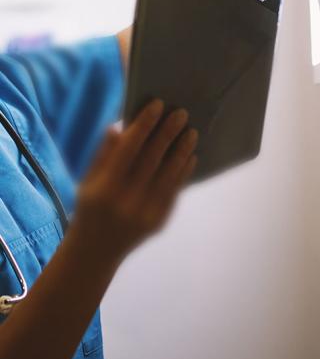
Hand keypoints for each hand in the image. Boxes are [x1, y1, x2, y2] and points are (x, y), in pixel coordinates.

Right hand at [73, 100, 197, 262]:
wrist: (94, 254)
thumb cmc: (90, 209)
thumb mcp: (87, 181)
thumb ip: (103, 154)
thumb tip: (119, 127)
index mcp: (104, 188)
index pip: (128, 149)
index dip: (144, 125)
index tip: (157, 104)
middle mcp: (125, 202)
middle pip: (152, 160)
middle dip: (167, 134)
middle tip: (181, 113)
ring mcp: (144, 214)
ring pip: (169, 176)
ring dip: (182, 151)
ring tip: (192, 132)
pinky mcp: (158, 222)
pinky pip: (175, 192)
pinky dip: (183, 173)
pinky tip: (190, 156)